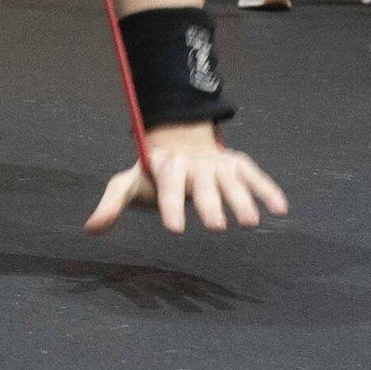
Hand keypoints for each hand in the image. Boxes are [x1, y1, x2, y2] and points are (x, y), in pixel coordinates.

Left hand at [84, 121, 288, 234]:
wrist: (177, 140)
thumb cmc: (151, 173)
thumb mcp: (127, 183)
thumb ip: (112, 204)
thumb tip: (90, 228)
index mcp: (166, 166)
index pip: (168, 186)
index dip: (170, 205)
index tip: (174, 228)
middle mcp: (194, 164)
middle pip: (203, 185)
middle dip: (209, 204)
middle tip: (216, 227)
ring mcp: (217, 163)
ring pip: (231, 181)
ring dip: (241, 199)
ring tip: (249, 222)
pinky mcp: (237, 164)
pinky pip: (255, 175)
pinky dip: (268, 189)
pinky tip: (280, 209)